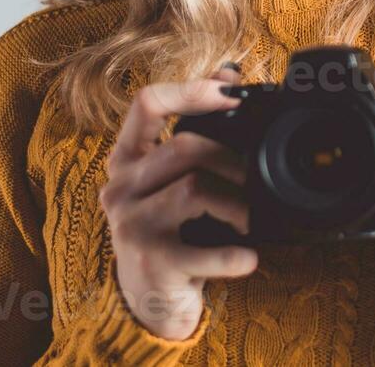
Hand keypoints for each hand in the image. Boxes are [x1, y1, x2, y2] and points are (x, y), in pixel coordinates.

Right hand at [98, 62, 258, 340]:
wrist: (148, 302)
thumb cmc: (168, 231)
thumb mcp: (171, 180)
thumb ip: (194, 129)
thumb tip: (229, 72)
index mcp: (126, 160)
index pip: (147, 103)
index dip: (190, 90)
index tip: (230, 92)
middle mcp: (120, 188)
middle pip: (185, 147)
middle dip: (232, 159)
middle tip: (255, 179)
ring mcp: (131, 226)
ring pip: (196, 189)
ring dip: (238, 203)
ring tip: (252, 218)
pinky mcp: (152, 262)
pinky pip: (205, 249)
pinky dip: (235, 254)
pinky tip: (248, 257)